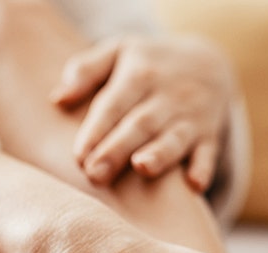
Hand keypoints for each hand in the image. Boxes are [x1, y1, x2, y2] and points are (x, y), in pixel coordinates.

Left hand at [50, 35, 233, 191]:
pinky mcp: (210, 135)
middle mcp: (167, 95)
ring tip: (142, 168)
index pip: (114, 103)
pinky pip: (209, 152)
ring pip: (175, 137)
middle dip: (119, 148)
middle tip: (95, 174)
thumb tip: (57, 99)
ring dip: (160, 154)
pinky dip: (204, 168)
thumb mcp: (118, 51)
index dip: (97, 129)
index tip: (78, 156)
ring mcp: (191, 116)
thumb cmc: (149, 63)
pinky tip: (194, 186)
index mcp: (139, 73)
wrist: (209, 62)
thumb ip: (86, 70)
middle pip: (141, 123)